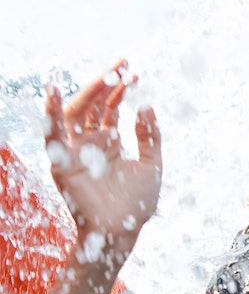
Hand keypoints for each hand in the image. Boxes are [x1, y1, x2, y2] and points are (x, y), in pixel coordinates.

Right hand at [45, 60, 161, 247]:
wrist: (122, 230)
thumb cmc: (137, 204)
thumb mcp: (152, 164)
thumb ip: (150, 136)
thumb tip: (146, 107)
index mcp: (109, 143)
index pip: (110, 109)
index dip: (121, 90)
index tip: (135, 72)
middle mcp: (89, 144)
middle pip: (93, 106)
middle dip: (106, 83)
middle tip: (122, 63)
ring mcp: (75, 152)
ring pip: (74, 114)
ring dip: (87, 92)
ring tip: (103, 74)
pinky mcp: (62, 163)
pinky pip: (53, 135)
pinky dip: (51, 113)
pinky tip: (53, 91)